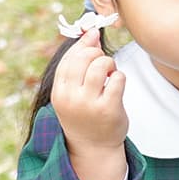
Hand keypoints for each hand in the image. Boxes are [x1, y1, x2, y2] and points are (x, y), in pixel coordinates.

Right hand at [50, 29, 128, 179]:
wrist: (94, 148)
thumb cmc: (84, 114)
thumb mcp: (72, 92)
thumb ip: (77, 64)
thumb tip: (90, 31)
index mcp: (59, 93)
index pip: (68, 59)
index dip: (82, 45)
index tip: (93, 37)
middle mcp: (71, 98)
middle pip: (85, 58)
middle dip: (97, 53)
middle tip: (103, 63)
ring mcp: (90, 104)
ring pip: (101, 65)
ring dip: (109, 63)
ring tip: (110, 73)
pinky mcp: (109, 108)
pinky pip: (118, 78)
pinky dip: (119, 76)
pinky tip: (116, 85)